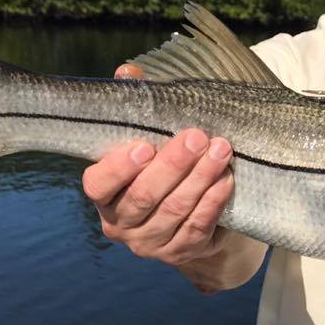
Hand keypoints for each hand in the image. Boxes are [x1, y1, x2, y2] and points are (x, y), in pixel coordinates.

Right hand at [82, 62, 262, 292]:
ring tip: (221, 151)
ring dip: (200, 178)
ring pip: (175, 210)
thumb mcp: (148, 136)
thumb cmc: (162, 167)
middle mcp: (121, 224)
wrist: (191, 219)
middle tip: (197, 137)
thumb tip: (128, 72)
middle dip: (173, 165)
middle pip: (144, 196)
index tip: (144, 146)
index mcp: (105, 195)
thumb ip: (136, 104)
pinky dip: (213, 201)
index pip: (99, 185)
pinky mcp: (180, 252)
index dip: (119, 168)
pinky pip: (197, 226)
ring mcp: (150, 243)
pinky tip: (226, 179)